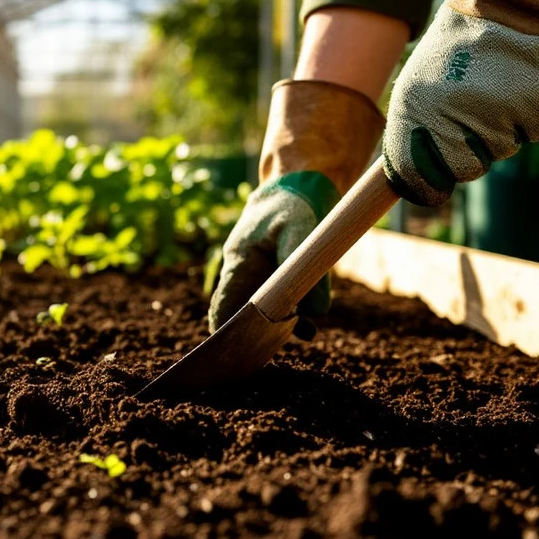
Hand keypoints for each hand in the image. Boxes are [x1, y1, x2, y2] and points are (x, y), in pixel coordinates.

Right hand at [206, 79, 383, 335]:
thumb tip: (315, 315)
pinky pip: (279, 300)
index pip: (223, 306)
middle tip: (268, 355)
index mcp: (239, 261)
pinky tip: (309, 325)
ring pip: (262, 309)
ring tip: (301, 335)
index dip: (225, 333)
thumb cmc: (294, 204)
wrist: (300, 183)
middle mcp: (244, 271)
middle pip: (241, 313)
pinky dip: (292, 314)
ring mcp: (259, 273)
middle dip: (253, 335)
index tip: (235, 354)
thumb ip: (307, 272)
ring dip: (278, 325)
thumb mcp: (301, 232)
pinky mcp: (276, 272)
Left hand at [383, 0, 538, 205]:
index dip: (425, 188)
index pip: (416, 176)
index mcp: (413, 112)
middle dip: (468, 155)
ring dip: (501, 129)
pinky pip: (531, 133)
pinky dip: (529, 115)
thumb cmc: (454, 51)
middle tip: (472, 118)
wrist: (502, 6)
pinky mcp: (531, 107)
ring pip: (500, 152)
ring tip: (493, 90)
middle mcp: (449, 117)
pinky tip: (517, 85)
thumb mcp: (416, 85)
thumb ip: (409, 132)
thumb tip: (406, 181)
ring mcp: (491, 114)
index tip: (431, 191)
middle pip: (463, 171)